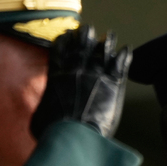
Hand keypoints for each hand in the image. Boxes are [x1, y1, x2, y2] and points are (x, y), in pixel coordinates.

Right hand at [30, 23, 130, 138]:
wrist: (74, 135)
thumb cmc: (53, 132)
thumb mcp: (40, 117)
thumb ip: (45, 107)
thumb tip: (44, 111)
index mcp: (57, 74)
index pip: (60, 48)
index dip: (65, 40)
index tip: (68, 35)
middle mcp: (76, 69)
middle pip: (82, 44)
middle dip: (85, 35)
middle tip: (88, 30)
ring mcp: (96, 74)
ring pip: (103, 50)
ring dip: (106, 41)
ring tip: (110, 36)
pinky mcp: (113, 84)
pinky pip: (120, 64)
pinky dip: (124, 56)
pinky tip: (126, 50)